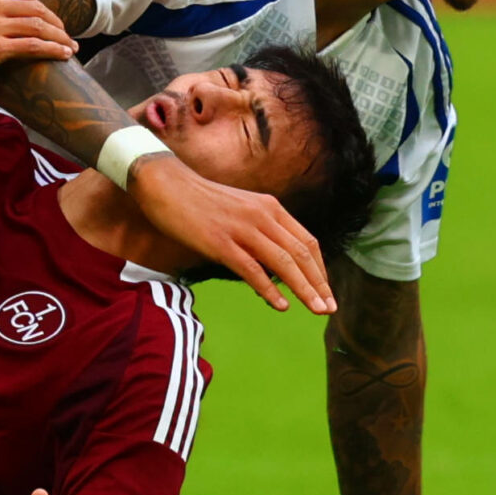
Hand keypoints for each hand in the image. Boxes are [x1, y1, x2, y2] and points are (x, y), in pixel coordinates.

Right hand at [0, 0, 74, 110]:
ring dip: (59, 37)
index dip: (41, 8)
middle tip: (65, 34)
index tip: (49, 20)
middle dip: (56, 23)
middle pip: (36, 9)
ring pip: (38, 27)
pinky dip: (52, 50)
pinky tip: (64, 56)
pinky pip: (32, 46)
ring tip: (70, 47)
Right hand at [127, 154, 333, 314]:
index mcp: (270, 207)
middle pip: (301, 253)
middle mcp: (262, 215)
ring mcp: (241, 228)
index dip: (321, 269)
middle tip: (329, 308)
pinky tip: (280, 305)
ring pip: (283, 262)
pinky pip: (252, 269)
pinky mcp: (220, 242)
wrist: (165, 184)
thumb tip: (271, 266)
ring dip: (304, 289)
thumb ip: (258, 231)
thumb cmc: (199, 201)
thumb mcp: (240, 209)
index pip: (307, 242)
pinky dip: (270, 289)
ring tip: (317, 309)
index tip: (326, 290)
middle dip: (319, 283)